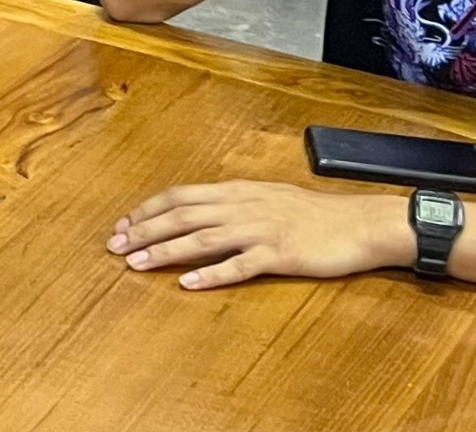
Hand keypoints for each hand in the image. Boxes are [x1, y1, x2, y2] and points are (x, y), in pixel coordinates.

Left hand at [106, 181, 411, 289]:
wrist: (360, 223)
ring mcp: (261, 229)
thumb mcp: (266, 197)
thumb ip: (232, 203)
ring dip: (166, 251)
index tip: (122, 224)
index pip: (181, 196)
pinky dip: (211, 274)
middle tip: (114, 246)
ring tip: (137, 263)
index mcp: (237, 191)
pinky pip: (239, 265)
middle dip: (145, 229)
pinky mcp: (279, 254)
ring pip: (203, 239)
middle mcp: (243, 206)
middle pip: (182, 215)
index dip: (148, 209)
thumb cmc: (314, 214)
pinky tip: (189, 284)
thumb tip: (197, 211)